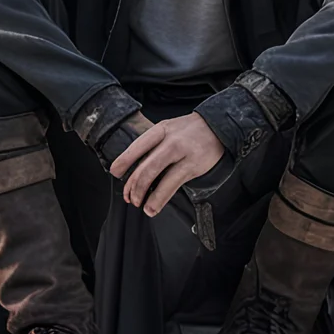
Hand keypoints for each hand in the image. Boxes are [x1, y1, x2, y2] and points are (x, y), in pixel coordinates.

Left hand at [107, 114, 224, 216]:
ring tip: (139, 205)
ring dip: (144, 194)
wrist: (218, 126)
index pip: (137, 146)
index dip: (124, 161)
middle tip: (129, 197)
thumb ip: (154, 144)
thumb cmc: (190, 130)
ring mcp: (182, 154)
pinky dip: (159, 199)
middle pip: (145, 166)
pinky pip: (171, 185)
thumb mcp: (169, 129)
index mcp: (161, 130)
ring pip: (156, 177)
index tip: (115, 172)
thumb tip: (135, 168)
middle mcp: (170, 141)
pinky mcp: (192, 167)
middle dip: (133, 185)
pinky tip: (153, 207)